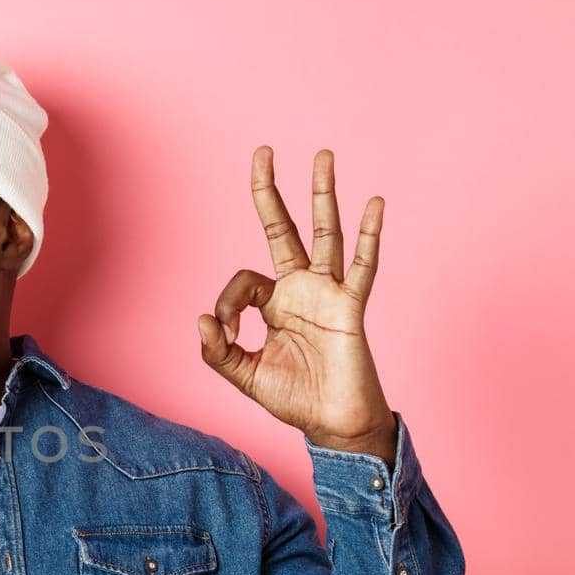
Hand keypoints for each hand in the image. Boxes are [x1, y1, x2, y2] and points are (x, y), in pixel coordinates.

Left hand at [197, 147, 395, 465]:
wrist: (332, 424)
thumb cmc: (293, 399)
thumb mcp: (244, 375)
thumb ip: (218, 351)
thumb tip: (201, 318)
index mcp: (272, 303)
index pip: (243, 281)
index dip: (226, 302)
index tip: (225, 331)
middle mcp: (300, 289)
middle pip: (284, 229)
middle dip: (271, 192)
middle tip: (262, 150)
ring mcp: (328, 293)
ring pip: (325, 234)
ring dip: (322, 195)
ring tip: (321, 155)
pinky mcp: (351, 307)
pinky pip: (362, 266)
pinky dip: (369, 236)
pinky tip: (373, 203)